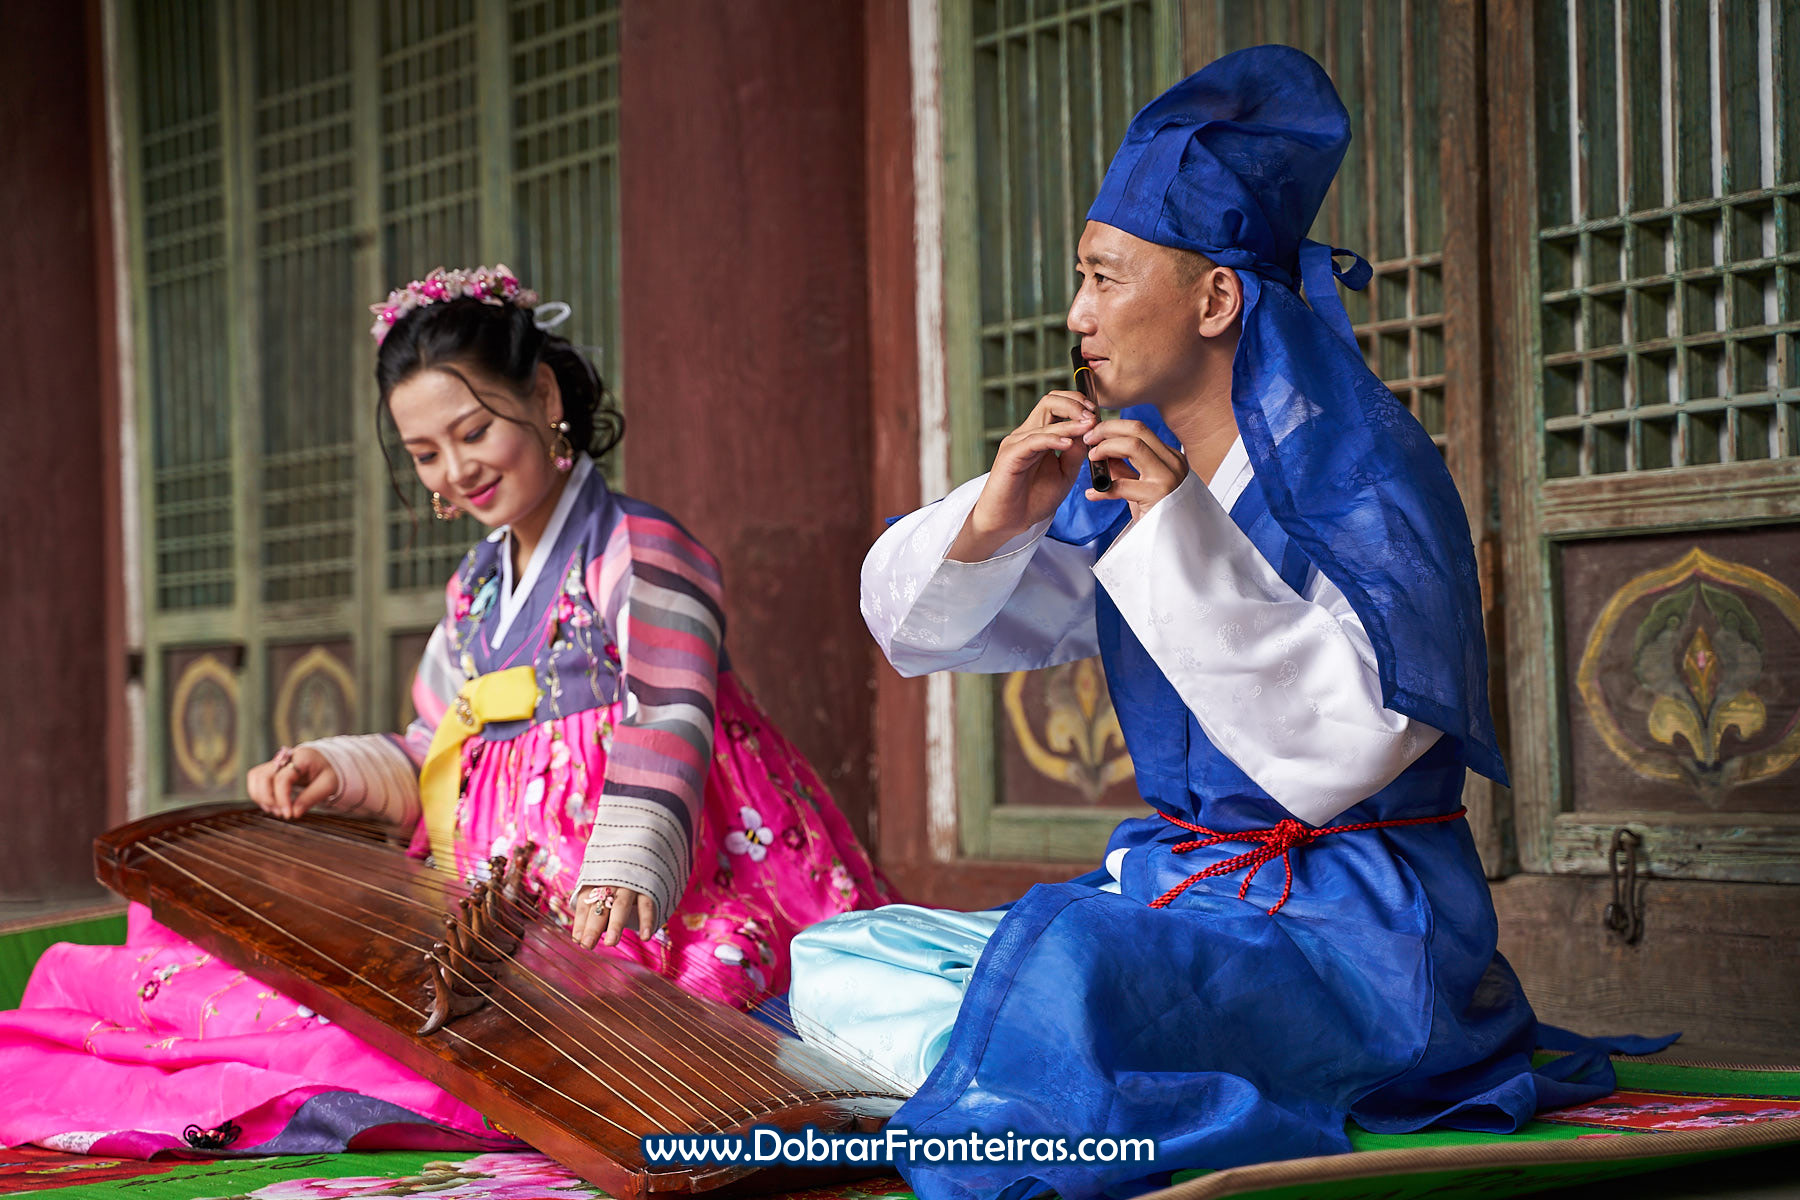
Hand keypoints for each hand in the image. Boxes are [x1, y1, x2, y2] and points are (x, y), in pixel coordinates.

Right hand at [247, 745, 339, 819]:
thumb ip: (311, 797)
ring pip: (255, 777)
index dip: (282, 799)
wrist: (327, 762)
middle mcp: (284, 758)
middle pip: (263, 777)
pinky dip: (259, 794)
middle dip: (269, 799)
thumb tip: (294, 813)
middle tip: (283, 813)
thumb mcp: (328, 784)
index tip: (288, 815)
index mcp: (302, 758)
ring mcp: (275, 763)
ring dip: (261, 797)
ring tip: (277, 811)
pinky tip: (272, 805)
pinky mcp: (270, 770)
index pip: (282, 778)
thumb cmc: (329, 772)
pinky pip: (256, 780)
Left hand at [571, 885, 657, 948]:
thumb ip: (593, 909)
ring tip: (610, 942)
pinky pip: (647, 904)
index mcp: (595, 882)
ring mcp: (630, 884)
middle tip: (587, 944)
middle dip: (593, 926)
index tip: (578, 940)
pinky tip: (646, 936)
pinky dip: (647, 920)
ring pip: (621, 905)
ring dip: (616, 924)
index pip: (585, 904)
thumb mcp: (602, 887)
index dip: (580, 923)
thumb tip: (582, 936)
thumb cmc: (616, 878)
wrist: (642, 848)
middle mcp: (611, 882)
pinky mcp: (648, 886)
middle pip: (600, 906)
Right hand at [950, 390, 1096, 561]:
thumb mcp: (1064, 474)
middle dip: (1075, 404)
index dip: (1079, 405)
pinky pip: (1034, 440)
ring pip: (1045, 419)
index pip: (1058, 405)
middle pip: (1050, 401)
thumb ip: (1075, 454)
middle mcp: (1027, 433)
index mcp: (1040, 435)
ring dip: (1071, 422)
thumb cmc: (1033, 499)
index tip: (1098, 415)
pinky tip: (1069, 443)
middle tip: (1094, 415)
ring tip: (1089, 426)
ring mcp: (1017, 442)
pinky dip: (1053, 438)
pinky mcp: (1010, 455)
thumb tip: (1090, 433)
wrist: (1008, 522)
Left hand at [1083, 418, 1189, 521]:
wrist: (1171, 543)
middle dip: (1106, 430)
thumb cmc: (1155, 515)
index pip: (1140, 429)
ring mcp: (1168, 477)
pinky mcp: (1158, 495)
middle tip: (1087, 439)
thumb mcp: (1139, 486)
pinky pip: (1122, 484)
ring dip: (1105, 448)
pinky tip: (1091, 494)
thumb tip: (1102, 452)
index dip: (1112, 427)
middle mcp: (1173, 462)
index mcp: (1170, 457)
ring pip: (1132, 446)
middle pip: (1137, 430)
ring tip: (1091, 458)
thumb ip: (1124, 468)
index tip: (1093, 433)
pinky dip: (1102, 489)